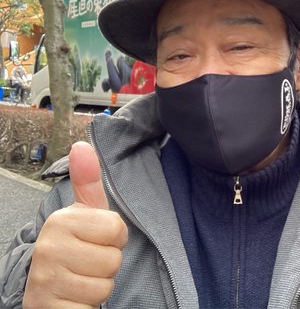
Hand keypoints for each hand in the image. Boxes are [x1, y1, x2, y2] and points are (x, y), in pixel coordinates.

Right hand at [24, 142, 127, 308]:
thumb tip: (82, 145)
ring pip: (104, 286)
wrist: (44, 292)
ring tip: (80, 280)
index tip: (95, 241)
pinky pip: (90, 308)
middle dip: (106, 265)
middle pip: (113, 260)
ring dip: (97, 287)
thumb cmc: (73, 248)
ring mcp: (44, 281)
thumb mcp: (83, 214)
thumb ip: (87, 182)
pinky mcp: (47, 308)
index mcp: (61, 222)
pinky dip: (87, 307)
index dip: (114, 239)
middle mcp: (48, 249)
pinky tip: (73, 298)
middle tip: (87, 264)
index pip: (117, 229)